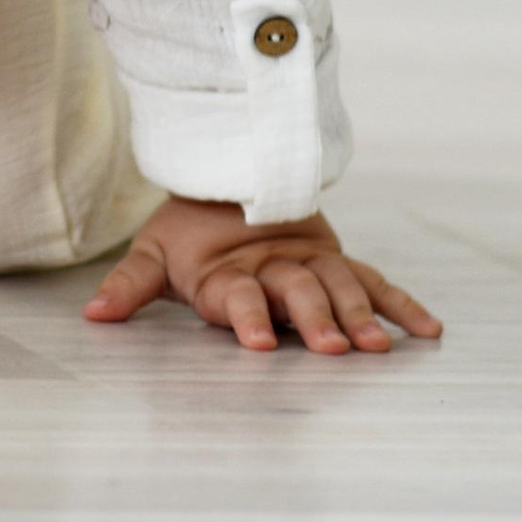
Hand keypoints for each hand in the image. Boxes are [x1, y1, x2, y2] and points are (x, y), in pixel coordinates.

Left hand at [84, 196, 441, 356]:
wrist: (227, 172)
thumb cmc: (190, 229)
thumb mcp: (153, 253)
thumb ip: (129, 287)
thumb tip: (93, 316)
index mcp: (227, 272)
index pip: (238, 296)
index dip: (245, 316)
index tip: (255, 342)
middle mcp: (274, 266)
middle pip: (297, 292)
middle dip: (315, 320)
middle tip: (334, 349)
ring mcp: (310, 261)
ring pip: (340, 286)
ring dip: (361, 316)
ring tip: (379, 347)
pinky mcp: (337, 259)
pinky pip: (374, 281)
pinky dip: (401, 304)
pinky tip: (428, 330)